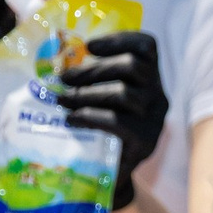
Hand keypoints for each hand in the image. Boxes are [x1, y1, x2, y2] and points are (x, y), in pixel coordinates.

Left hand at [57, 29, 167, 209]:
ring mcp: (154, 120)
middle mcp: (157, 96)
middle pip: (134, 66)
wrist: (112, 172)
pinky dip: (89, 116)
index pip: (147, 47)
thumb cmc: (101, 127)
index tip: (89, 47)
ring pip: (123, 93)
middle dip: (92, 69)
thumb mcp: (102, 97)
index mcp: (149, 79)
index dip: (120, 40)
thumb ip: (91, 78)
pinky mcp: (145, 142)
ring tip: (63, 100)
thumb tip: (56, 59)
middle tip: (63, 78)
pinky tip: (72, 120)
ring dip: (86, 94)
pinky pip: (117, 121)